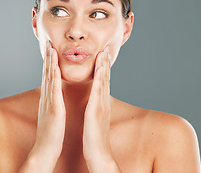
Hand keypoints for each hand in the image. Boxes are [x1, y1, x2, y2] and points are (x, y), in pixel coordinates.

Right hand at [21, 41, 64, 171]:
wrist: (45, 151)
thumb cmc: (50, 134)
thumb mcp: (51, 115)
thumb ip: (51, 104)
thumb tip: (53, 97)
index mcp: (48, 99)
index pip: (48, 76)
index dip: (49, 62)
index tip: (51, 49)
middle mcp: (46, 98)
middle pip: (46, 73)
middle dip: (47, 57)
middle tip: (48, 42)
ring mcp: (49, 102)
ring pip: (49, 78)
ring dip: (49, 62)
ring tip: (51, 48)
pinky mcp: (53, 109)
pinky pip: (54, 90)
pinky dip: (53, 76)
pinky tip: (54, 66)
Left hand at [83, 46, 120, 171]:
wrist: (98, 153)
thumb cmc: (94, 136)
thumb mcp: (95, 118)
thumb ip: (96, 107)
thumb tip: (95, 100)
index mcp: (100, 103)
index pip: (102, 81)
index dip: (103, 67)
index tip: (102, 54)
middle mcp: (103, 101)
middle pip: (105, 78)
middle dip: (105, 62)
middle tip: (106, 47)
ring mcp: (101, 105)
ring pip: (103, 81)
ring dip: (104, 66)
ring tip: (103, 52)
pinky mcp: (97, 111)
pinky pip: (98, 91)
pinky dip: (100, 78)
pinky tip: (100, 68)